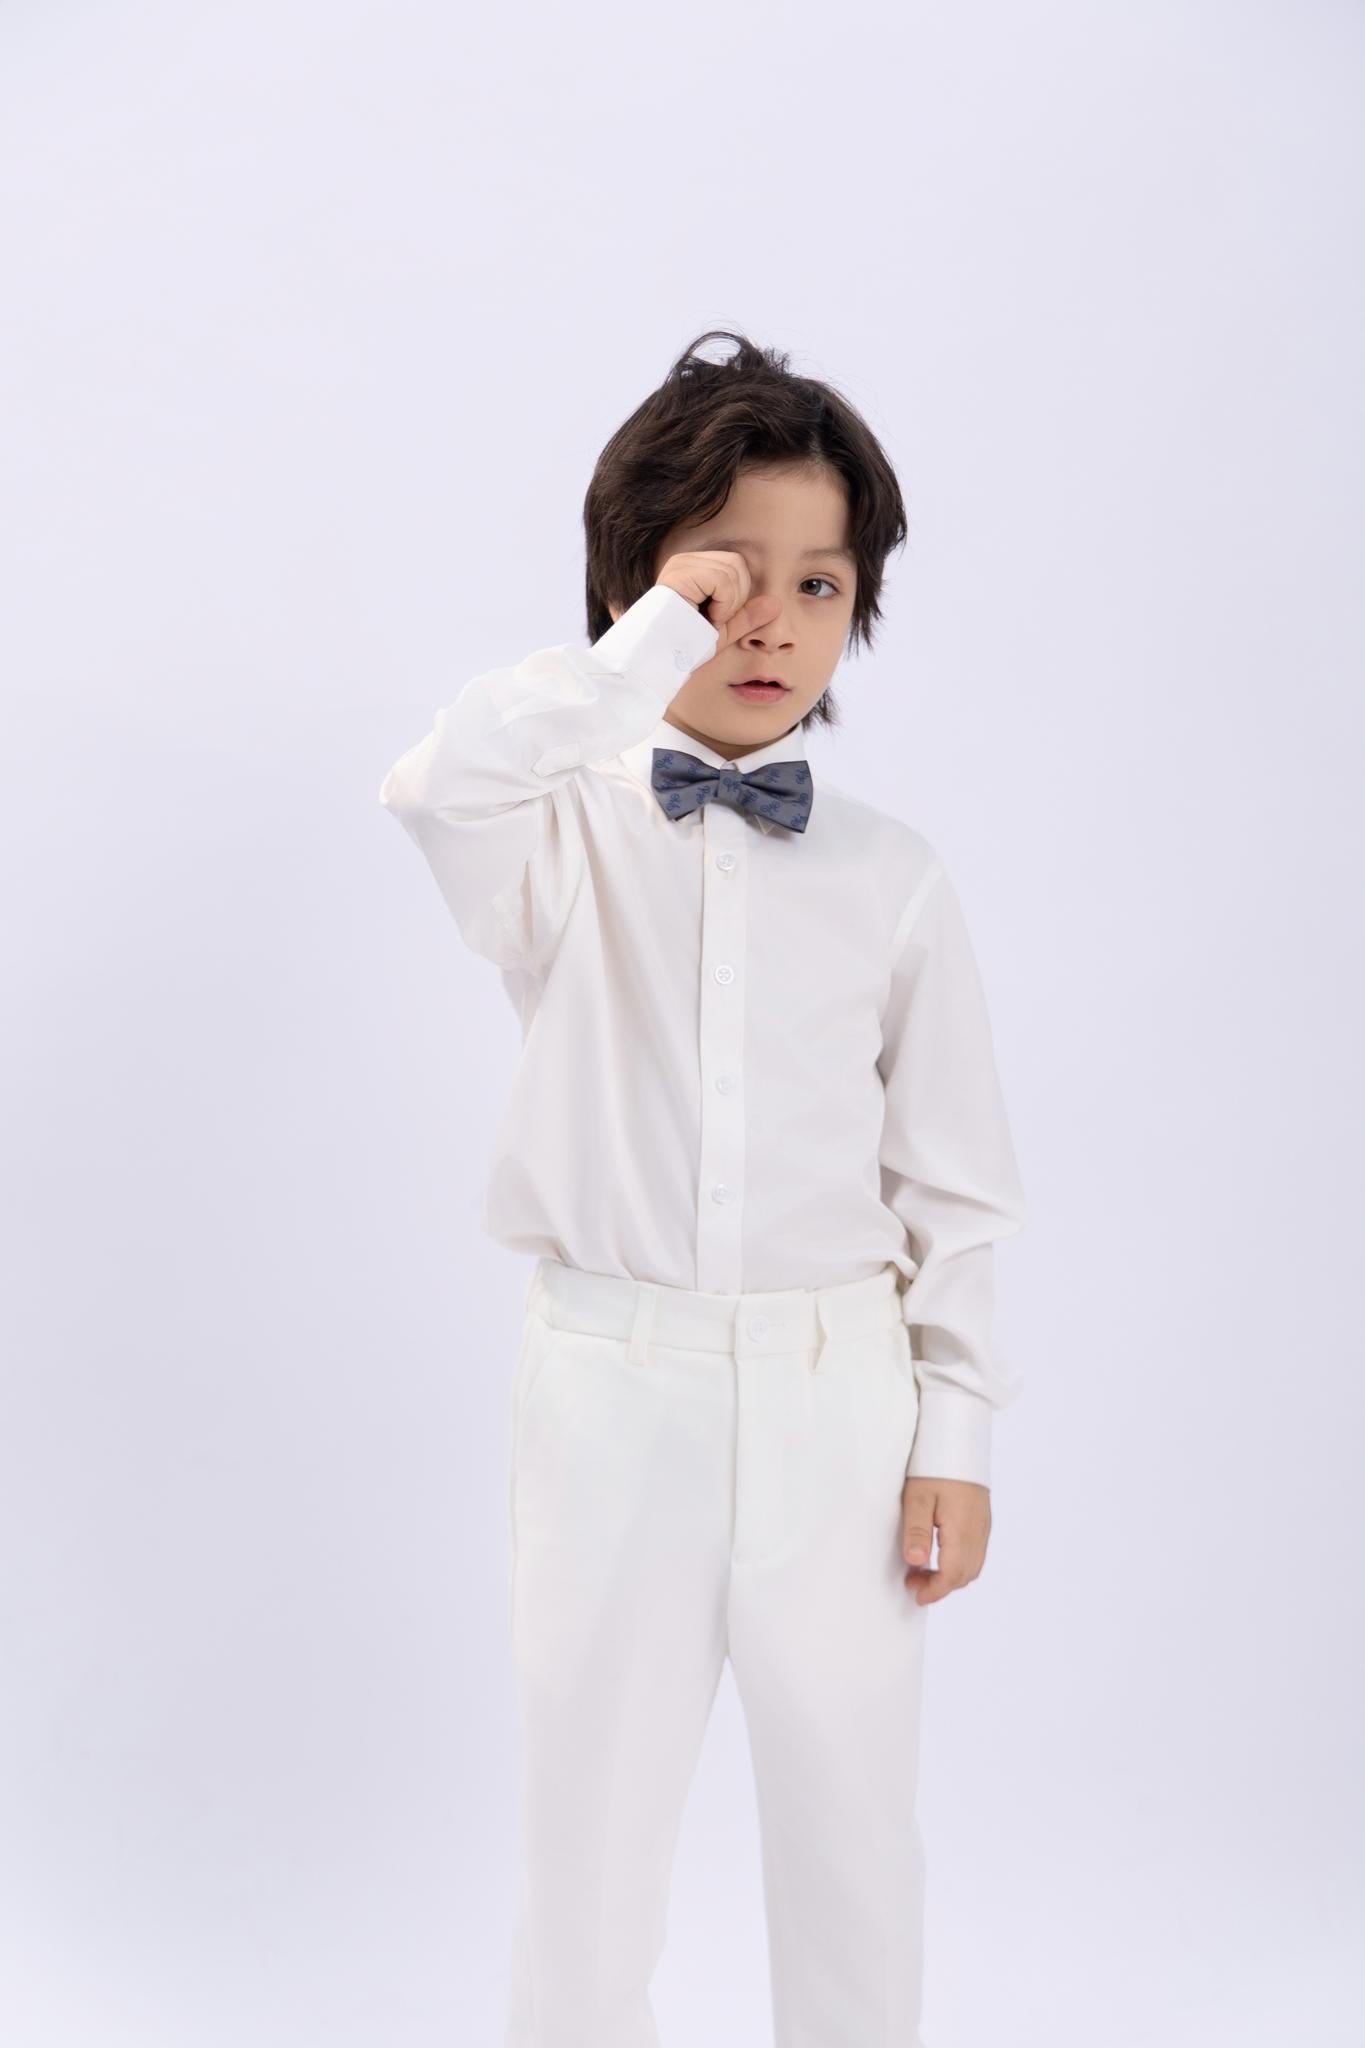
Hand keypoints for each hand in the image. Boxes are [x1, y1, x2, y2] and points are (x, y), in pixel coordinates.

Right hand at [656, 549, 782, 658]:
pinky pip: (722, 579)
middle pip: (738, 563)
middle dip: (735, 598)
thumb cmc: (684, 646)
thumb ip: (746, 616)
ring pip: (733, 570)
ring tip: (705, 619)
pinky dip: (722, 603)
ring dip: (728, 604)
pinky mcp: (681, 573)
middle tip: (712, 620)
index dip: (736, 596)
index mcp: (694, 567)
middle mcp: (685, 560)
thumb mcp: (723, 631)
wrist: (659, 659)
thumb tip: (776, 603)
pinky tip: (705, 616)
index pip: (736, 565)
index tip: (714, 618)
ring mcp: (681, 564)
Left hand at [900, 1476, 991, 1604]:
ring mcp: (984, 1524)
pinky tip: (940, 1552)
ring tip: (923, 1569)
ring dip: (951, 1575)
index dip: (935, 1591)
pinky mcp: (983, 1517)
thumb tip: (916, 1563)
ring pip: (973, 1565)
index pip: (953, 1575)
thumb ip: (916, 1531)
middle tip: (913, 1581)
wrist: (959, 1437)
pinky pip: (977, 1551)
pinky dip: (960, 1561)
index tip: (916, 1595)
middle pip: (966, 1574)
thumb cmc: (934, 1464)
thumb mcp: (917, 1496)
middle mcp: (979, 1530)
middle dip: (941, 1586)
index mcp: (963, 1529)